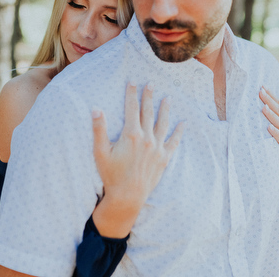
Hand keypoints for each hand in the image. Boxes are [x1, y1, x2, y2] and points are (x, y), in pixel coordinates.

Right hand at [93, 82, 183, 210]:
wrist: (127, 197)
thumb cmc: (111, 175)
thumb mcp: (100, 152)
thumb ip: (99, 130)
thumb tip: (96, 109)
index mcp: (131, 134)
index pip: (132, 108)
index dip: (132, 93)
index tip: (132, 82)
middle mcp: (146, 138)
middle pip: (148, 112)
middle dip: (149, 96)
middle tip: (151, 84)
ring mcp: (157, 148)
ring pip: (163, 124)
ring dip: (165, 110)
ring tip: (167, 98)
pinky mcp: (164, 159)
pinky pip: (174, 142)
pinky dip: (179, 132)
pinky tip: (183, 123)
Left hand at [260, 87, 278, 166]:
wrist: (272, 166)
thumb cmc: (272, 143)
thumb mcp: (274, 126)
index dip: (272, 96)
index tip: (262, 87)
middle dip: (270, 102)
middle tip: (260, 93)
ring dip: (272, 116)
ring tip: (263, 108)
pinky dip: (276, 134)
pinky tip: (268, 128)